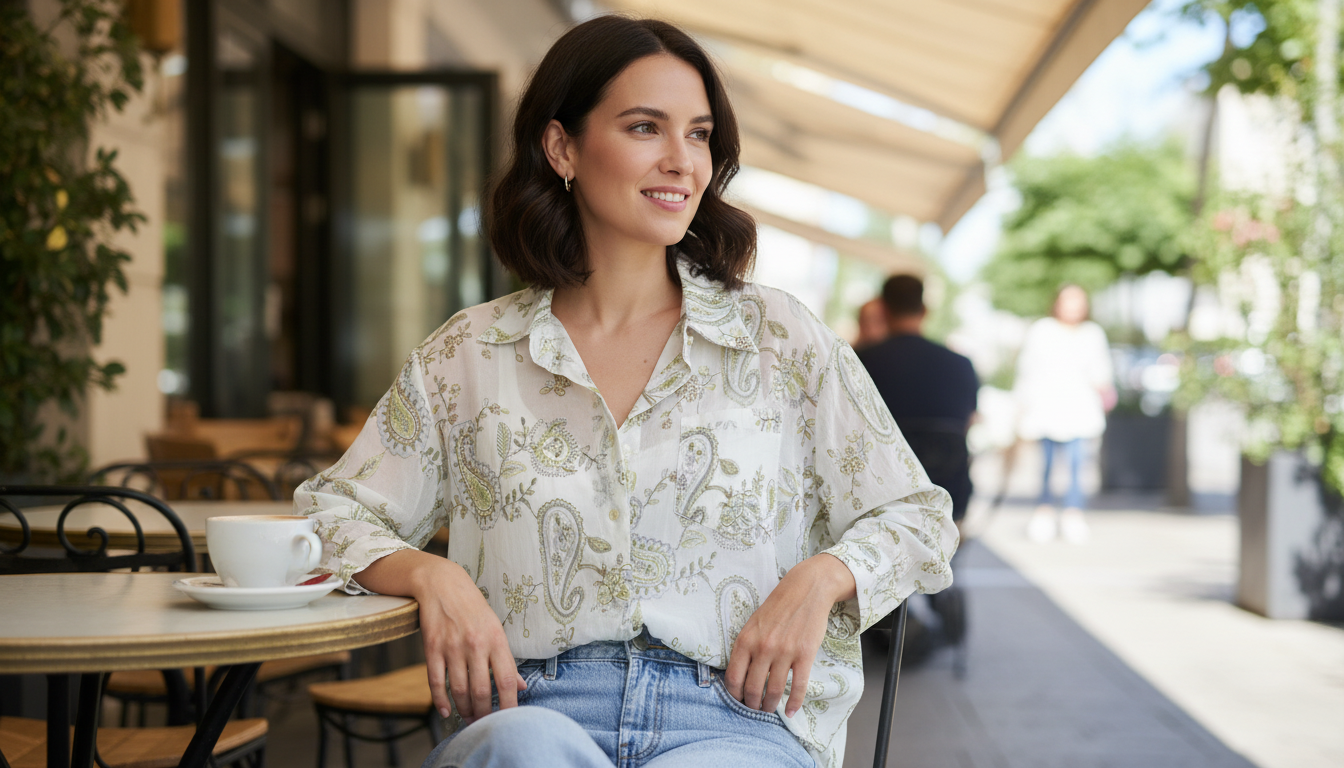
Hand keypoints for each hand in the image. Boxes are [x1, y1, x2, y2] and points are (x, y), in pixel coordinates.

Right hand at [357, 550, 524, 722]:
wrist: (442, 584)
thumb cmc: (473, 608)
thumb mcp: (496, 628)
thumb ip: (507, 659)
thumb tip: (521, 685)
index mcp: (496, 639)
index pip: (507, 679)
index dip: (510, 705)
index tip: (510, 721)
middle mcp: (475, 644)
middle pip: (482, 690)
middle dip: (484, 713)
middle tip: (484, 725)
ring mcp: (452, 646)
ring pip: (459, 689)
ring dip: (464, 709)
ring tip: (467, 718)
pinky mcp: (432, 648)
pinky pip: (435, 681)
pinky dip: (440, 700)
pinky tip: (445, 710)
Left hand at [724, 553, 855, 717]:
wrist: (806, 590)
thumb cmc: (778, 607)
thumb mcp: (753, 624)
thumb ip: (746, 648)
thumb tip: (740, 676)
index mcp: (745, 640)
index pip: (733, 678)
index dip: (734, 695)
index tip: (738, 700)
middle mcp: (763, 648)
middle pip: (752, 689)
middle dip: (752, 704)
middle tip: (754, 709)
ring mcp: (784, 652)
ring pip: (774, 691)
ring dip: (770, 705)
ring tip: (769, 709)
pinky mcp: (805, 655)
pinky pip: (798, 687)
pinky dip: (794, 703)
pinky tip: (790, 711)